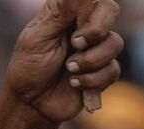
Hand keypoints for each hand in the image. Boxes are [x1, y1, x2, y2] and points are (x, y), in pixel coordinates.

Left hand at [3, 0, 123, 124]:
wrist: (31, 104)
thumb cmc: (28, 69)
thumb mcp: (36, 40)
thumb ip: (58, 15)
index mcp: (66, 13)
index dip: (91, 6)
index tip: (77, 23)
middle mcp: (83, 27)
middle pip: (110, 11)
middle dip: (96, 29)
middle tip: (75, 43)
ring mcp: (95, 49)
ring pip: (115, 43)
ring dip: (90, 59)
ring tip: (69, 69)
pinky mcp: (102, 72)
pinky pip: (113, 70)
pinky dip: (92, 79)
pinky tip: (74, 84)